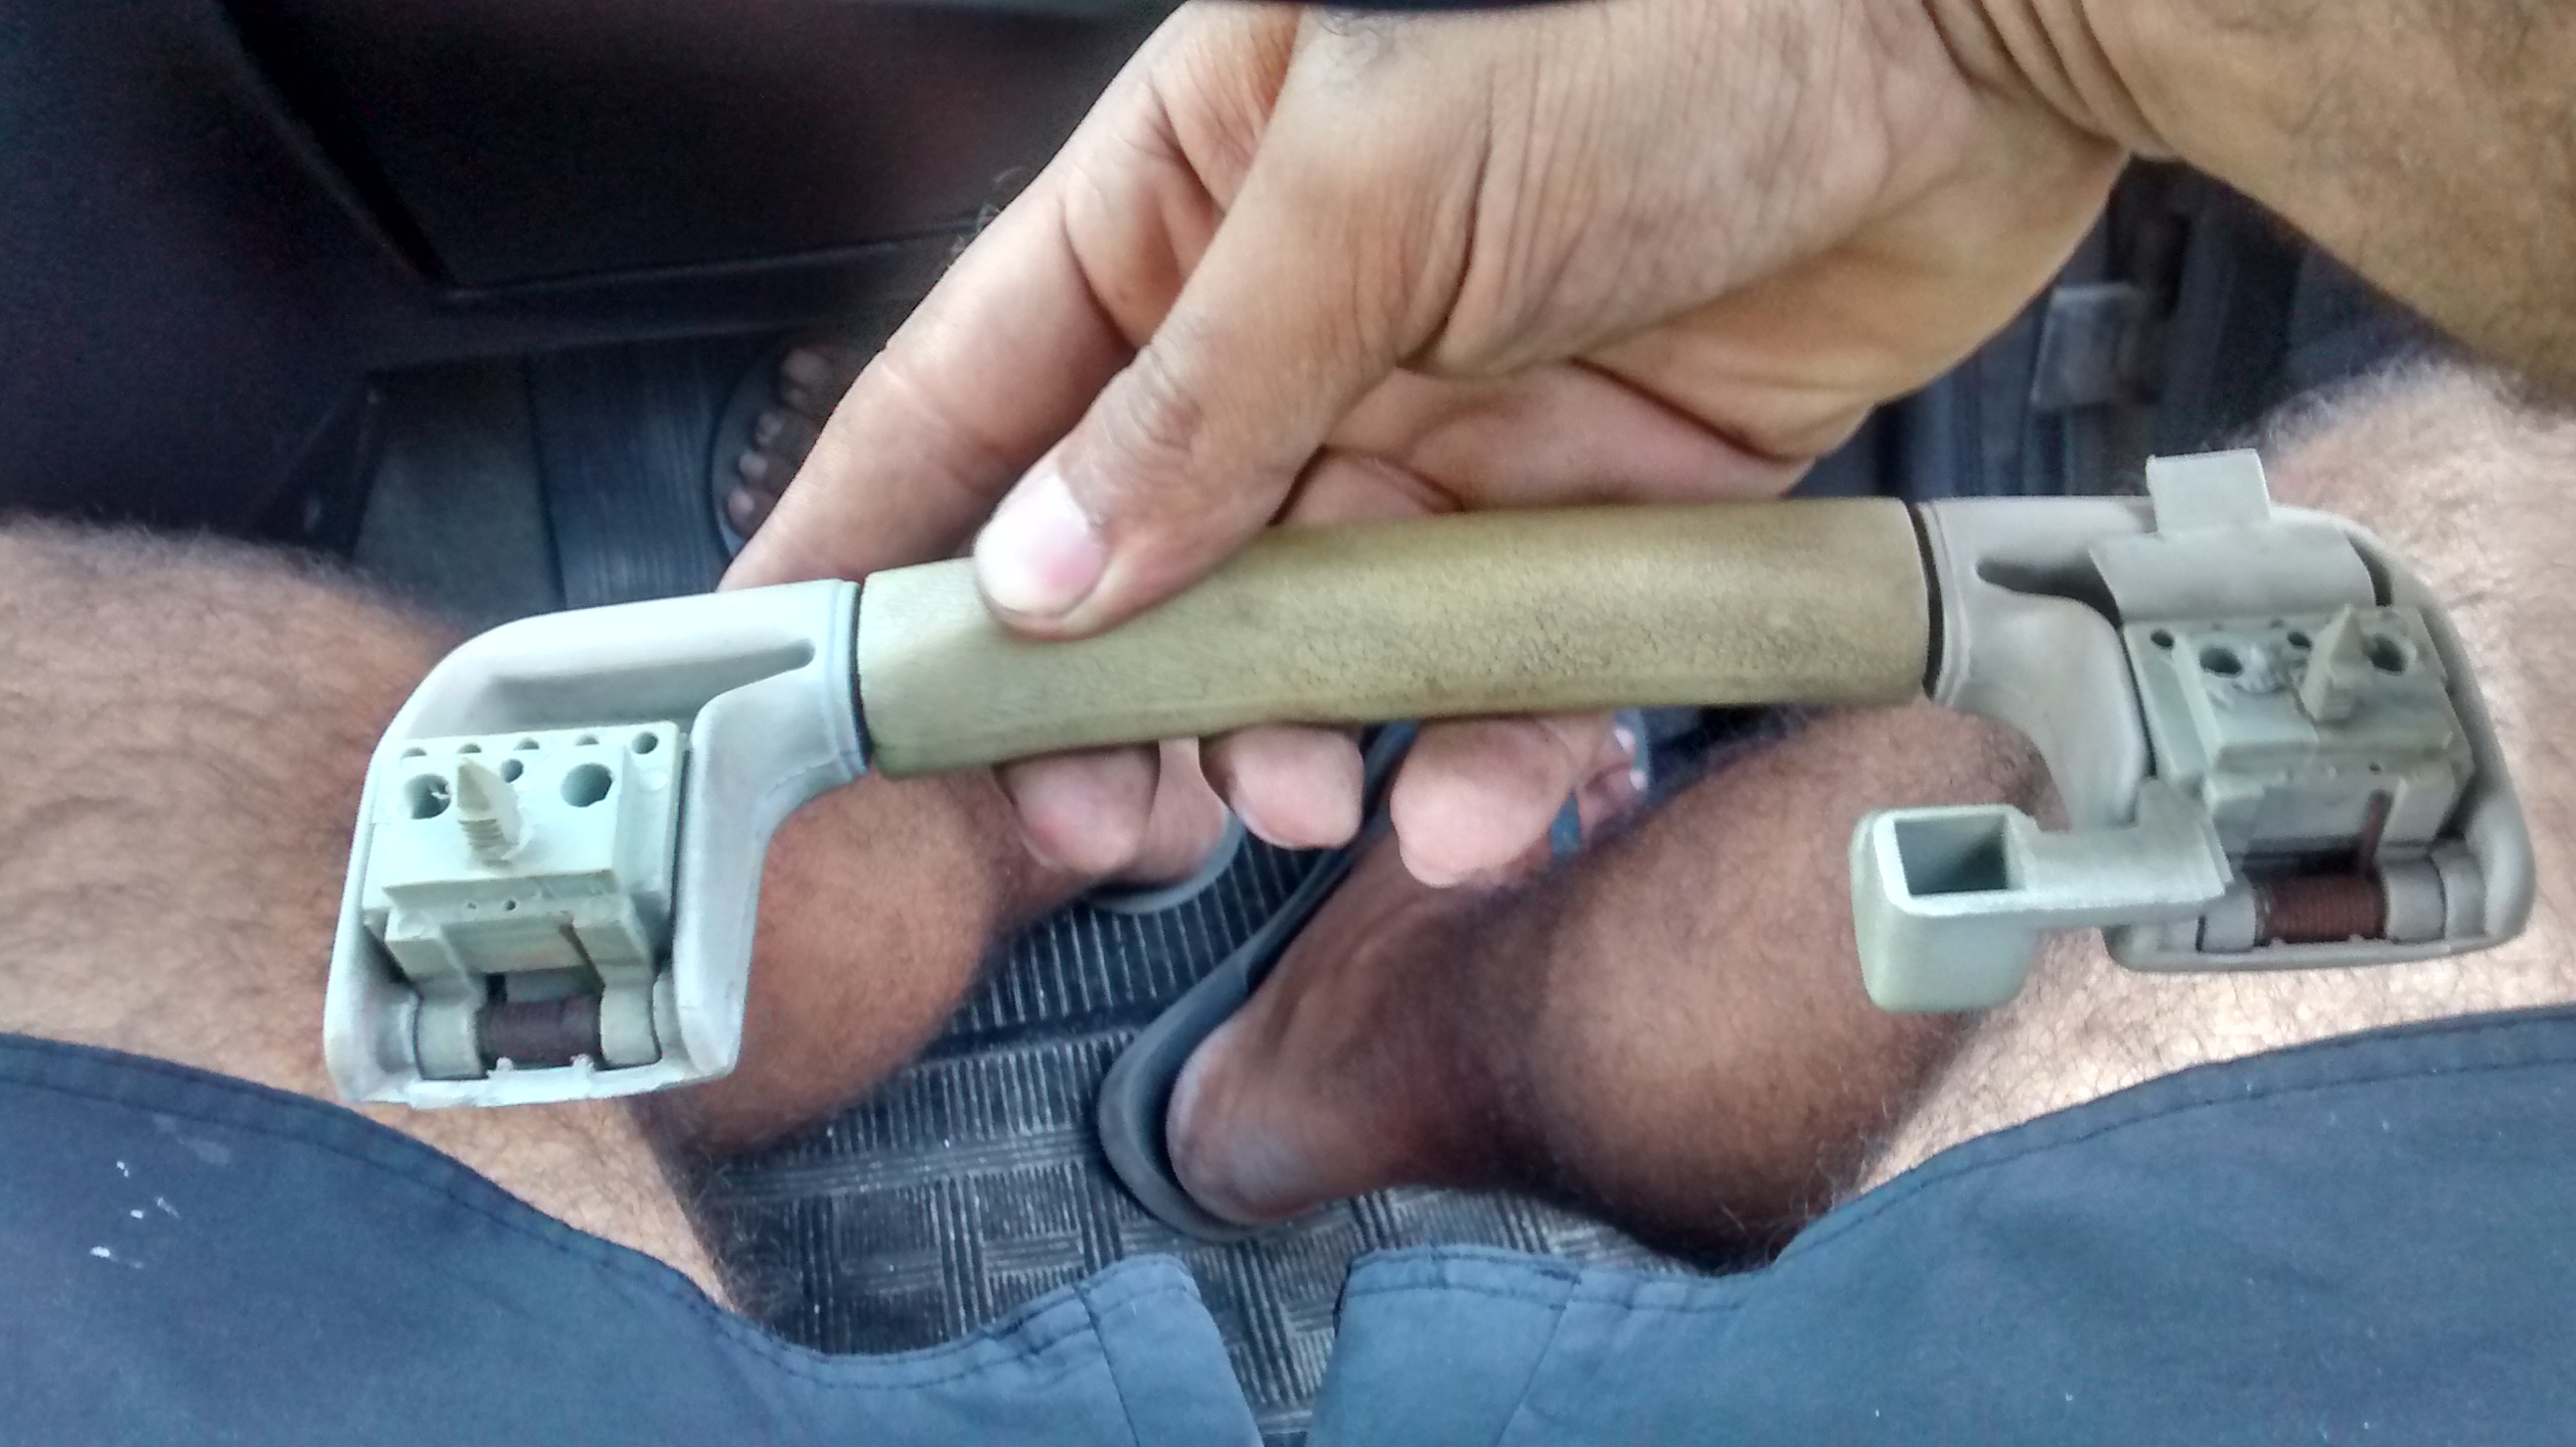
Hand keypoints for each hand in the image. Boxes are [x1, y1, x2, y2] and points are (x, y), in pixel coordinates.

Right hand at [728, 0, 2122, 882]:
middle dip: (1104, 701)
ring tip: (1293, 799)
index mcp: (1191, 205)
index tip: (796, 670)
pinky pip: (1505, 666)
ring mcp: (1446, 425)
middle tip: (1091, 811)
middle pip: (1139, 561)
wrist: (1964, 36)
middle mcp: (1301, 328)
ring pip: (1316, 641)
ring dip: (1293, 743)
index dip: (876, 533)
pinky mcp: (1593, 506)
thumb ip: (1200, 398)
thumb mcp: (1367, 185)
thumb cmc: (1661, 15)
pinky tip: (1468, 798)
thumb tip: (1043, 574)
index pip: (978, 391)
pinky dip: (1485, 748)